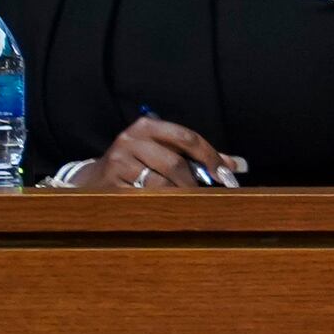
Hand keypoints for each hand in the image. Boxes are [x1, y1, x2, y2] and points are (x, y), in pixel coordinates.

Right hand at [76, 115, 240, 190]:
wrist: (94, 178)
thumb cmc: (140, 162)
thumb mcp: (166, 150)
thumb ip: (200, 156)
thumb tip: (238, 165)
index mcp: (148, 126)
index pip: (187, 137)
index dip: (210, 157)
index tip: (227, 174)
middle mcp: (130, 140)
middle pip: (175, 163)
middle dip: (196, 182)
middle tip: (208, 195)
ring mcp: (118, 162)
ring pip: (161, 183)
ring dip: (179, 195)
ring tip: (186, 201)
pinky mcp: (111, 185)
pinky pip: (145, 198)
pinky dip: (162, 204)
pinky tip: (167, 207)